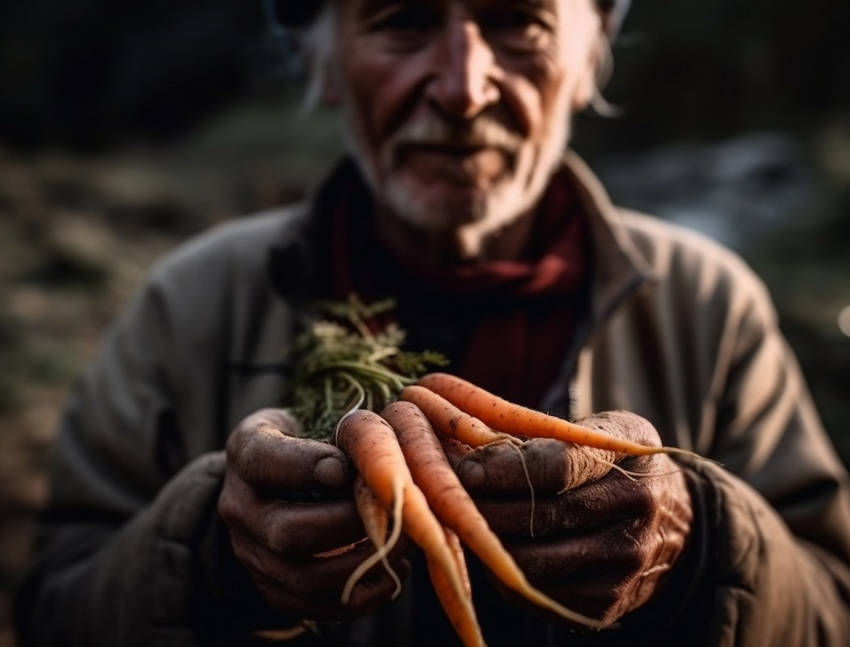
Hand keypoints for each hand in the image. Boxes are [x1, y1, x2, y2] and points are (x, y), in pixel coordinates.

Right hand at [218, 408, 409, 621]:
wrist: (274, 478)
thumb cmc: (308, 435)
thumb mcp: (314, 416)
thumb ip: (340, 432)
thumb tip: (382, 457)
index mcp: (246, 451)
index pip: (262, 460)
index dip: (305, 466)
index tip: (347, 468)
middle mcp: (238, 506)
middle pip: (285, 533)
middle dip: (347, 525)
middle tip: (391, 511)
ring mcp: (250, 552)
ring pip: (302, 578)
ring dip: (361, 565)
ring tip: (401, 544)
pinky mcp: (271, 586)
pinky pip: (312, 607)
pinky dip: (359, 596)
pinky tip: (391, 572)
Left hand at [445, 411, 692, 625]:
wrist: (674, 522)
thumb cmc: (614, 464)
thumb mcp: (595, 431)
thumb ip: (540, 438)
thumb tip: (466, 450)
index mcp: (628, 456)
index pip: (557, 467)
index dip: (502, 469)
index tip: (464, 468)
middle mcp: (635, 510)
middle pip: (538, 516)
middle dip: (483, 506)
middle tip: (448, 494)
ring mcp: (625, 562)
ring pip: (532, 560)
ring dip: (489, 542)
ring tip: (464, 521)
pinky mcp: (609, 602)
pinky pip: (538, 593)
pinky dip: (505, 573)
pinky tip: (494, 549)